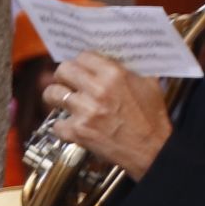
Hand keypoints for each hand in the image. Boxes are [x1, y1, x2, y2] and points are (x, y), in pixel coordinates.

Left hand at [46, 53, 171, 179]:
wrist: (153, 150)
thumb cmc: (151, 118)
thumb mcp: (148, 84)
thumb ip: (130, 67)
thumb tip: (112, 55)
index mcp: (114, 74)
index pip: (83, 56)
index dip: (81, 61)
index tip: (80, 67)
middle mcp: (97, 90)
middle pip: (62, 70)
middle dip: (63, 75)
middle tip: (67, 81)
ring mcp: (85, 111)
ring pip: (52, 93)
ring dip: (56, 97)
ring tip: (64, 100)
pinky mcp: (78, 131)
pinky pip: (55, 123)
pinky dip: (62, 126)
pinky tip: (72, 125)